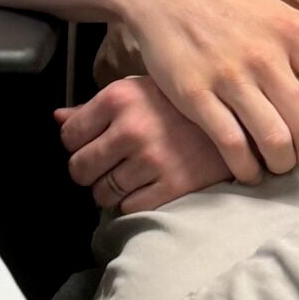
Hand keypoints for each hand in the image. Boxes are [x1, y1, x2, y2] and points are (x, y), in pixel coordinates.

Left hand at [58, 77, 233, 214]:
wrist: (240, 121)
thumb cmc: (183, 106)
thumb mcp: (139, 91)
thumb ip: (97, 107)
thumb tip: (59, 118)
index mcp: (119, 98)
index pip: (69, 135)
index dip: (77, 145)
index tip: (92, 146)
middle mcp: (132, 128)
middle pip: (80, 168)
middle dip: (90, 172)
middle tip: (108, 167)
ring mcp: (152, 159)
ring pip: (103, 194)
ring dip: (113, 191)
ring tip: (133, 176)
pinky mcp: (172, 186)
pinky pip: (130, 208)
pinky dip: (135, 203)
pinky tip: (150, 186)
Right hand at [116, 0, 298, 181]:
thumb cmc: (228, 3)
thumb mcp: (280, 10)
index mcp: (292, 33)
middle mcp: (265, 56)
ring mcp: (228, 77)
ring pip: (273, 140)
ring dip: (282, 164)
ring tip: (279, 165)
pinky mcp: (195, 95)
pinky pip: (231, 144)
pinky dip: (246, 168)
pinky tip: (248, 170)